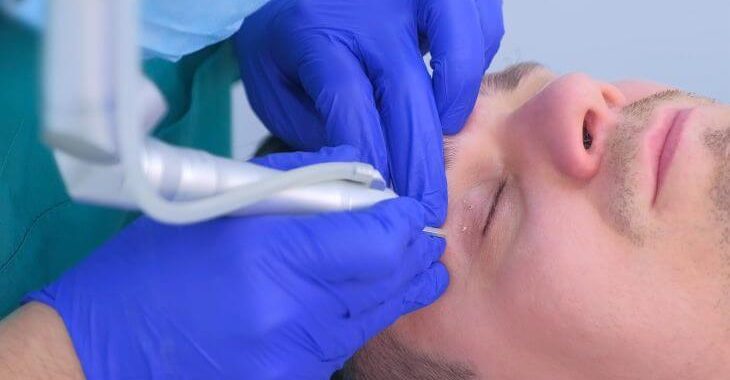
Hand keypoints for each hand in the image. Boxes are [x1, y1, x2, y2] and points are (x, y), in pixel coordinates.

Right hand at [26, 147, 447, 378]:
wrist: (102, 353)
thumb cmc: (150, 269)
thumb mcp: (214, 204)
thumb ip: (297, 181)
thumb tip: (361, 172)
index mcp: (270, 255)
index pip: (377, 240)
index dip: (403, 222)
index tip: (409, 210)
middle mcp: (292, 313)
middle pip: (387, 281)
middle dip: (412, 255)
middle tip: (423, 238)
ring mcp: (294, 359)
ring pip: (373, 317)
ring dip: (394, 289)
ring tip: (418, 269)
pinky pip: (342, 345)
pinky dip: (357, 320)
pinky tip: (361, 302)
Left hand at [233, 0, 504, 225]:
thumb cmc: (291, 49)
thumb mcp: (277, 91)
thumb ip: (314, 130)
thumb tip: (364, 177)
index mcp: (314, 35)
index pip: (349, 101)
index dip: (373, 155)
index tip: (385, 198)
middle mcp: (365, 14)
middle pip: (406, 87)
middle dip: (421, 156)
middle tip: (428, 203)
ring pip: (459, 38)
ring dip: (459, 96)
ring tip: (449, 132)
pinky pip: (480, 20)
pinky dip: (478, 57)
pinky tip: (456, 89)